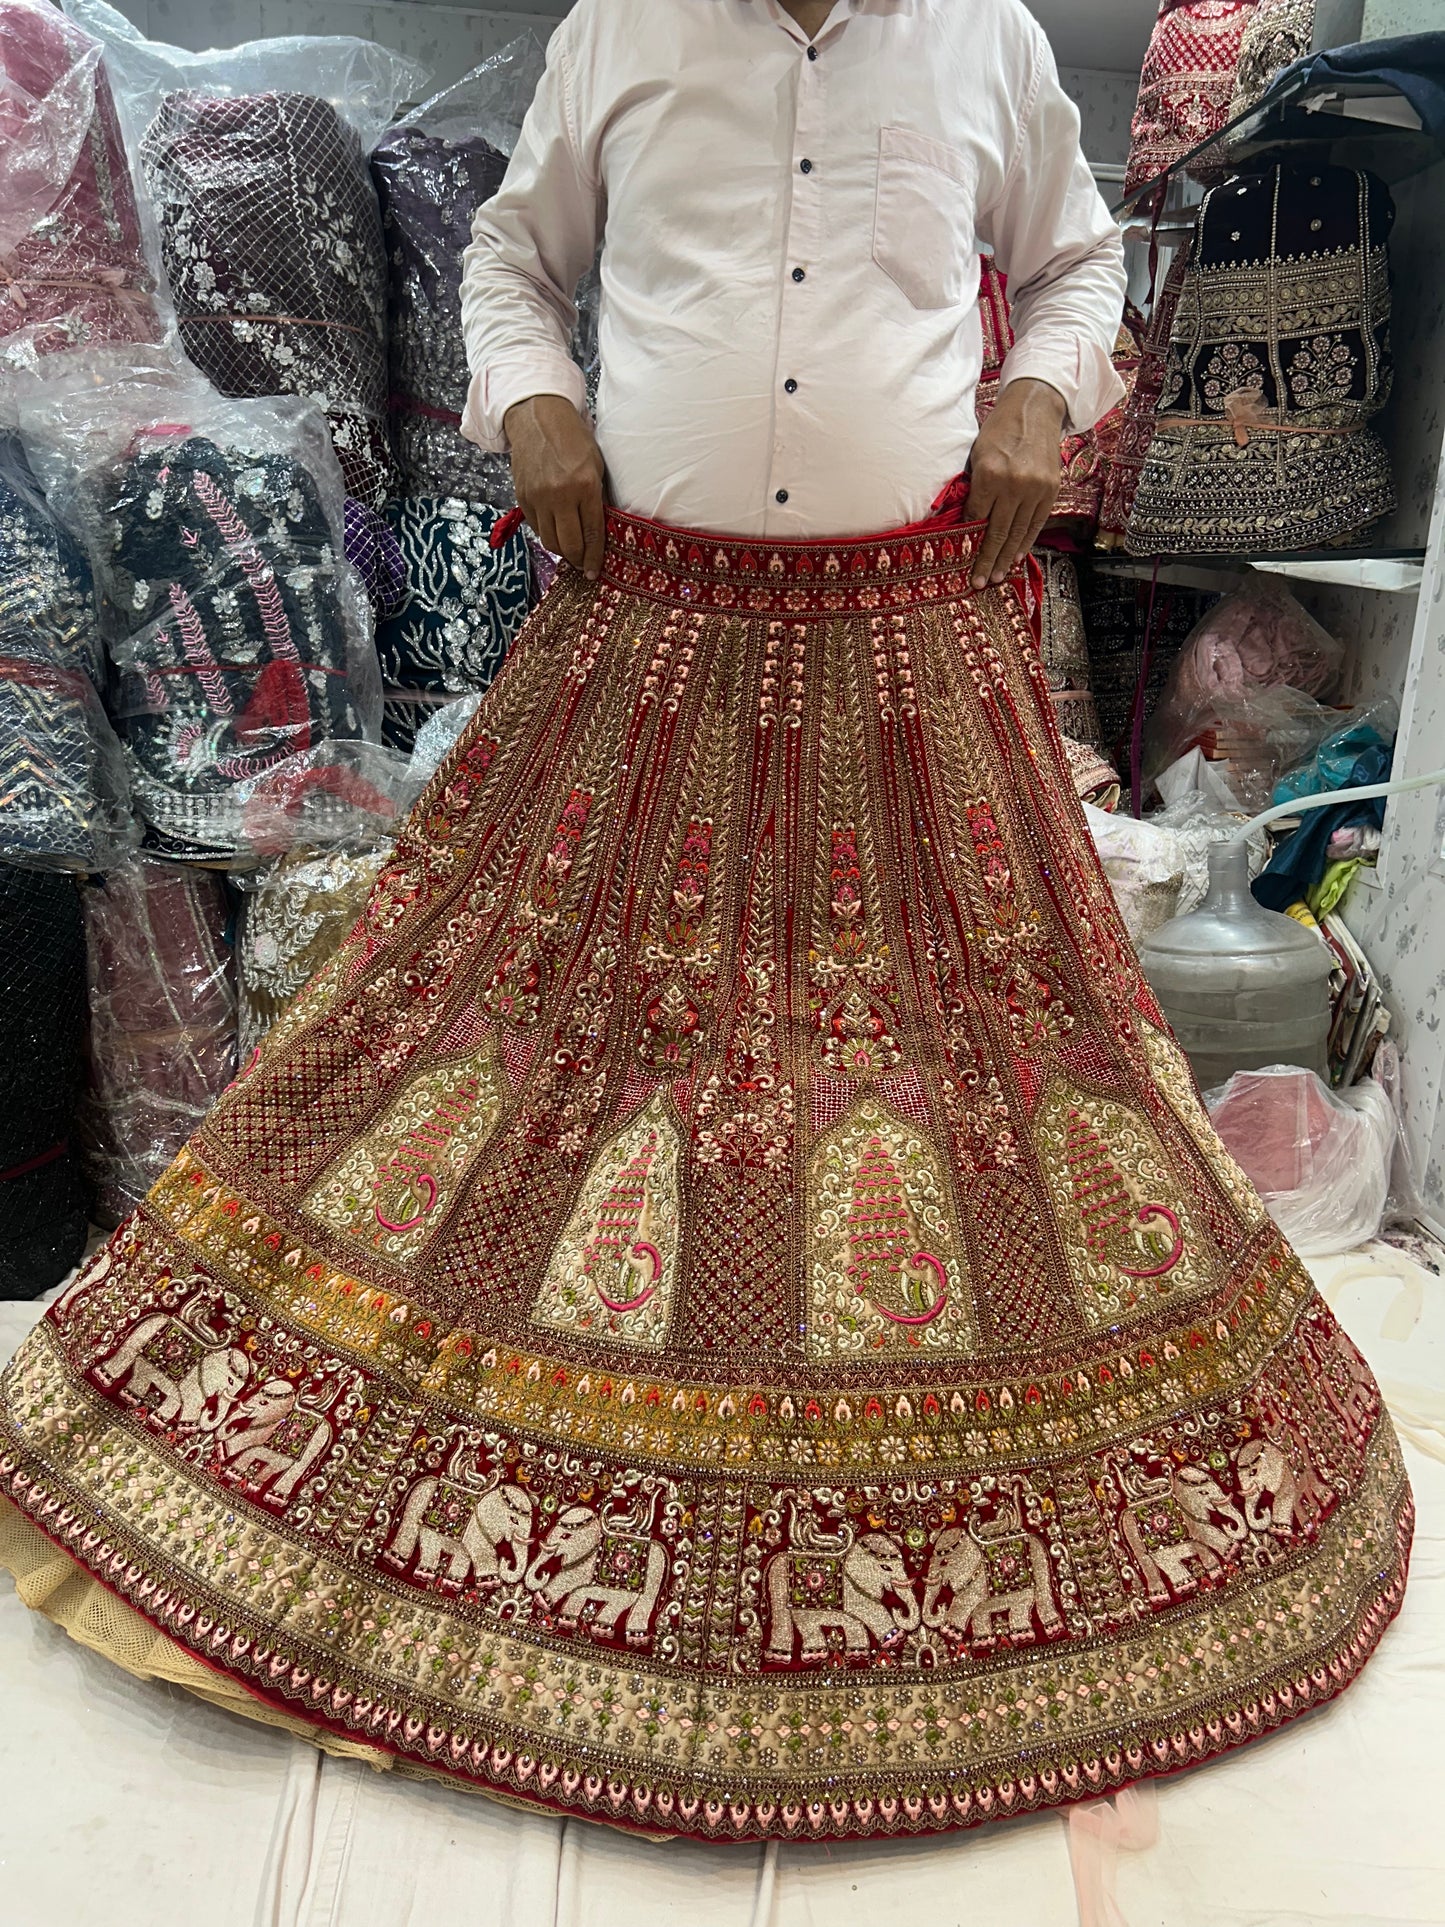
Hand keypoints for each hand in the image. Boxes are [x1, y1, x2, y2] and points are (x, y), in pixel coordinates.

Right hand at [504, 394, 606, 579]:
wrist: (537, 417)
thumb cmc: (573, 438)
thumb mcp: (595, 465)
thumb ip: (596, 498)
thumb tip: (599, 531)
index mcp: (584, 486)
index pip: (591, 533)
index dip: (593, 557)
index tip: (593, 571)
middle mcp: (560, 495)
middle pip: (568, 544)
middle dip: (577, 559)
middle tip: (582, 563)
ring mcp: (538, 497)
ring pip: (549, 540)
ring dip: (561, 549)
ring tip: (570, 549)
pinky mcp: (522, 496)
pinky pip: (536, 526)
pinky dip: (546, 532)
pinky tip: (555, 529)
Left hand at [968, 377, 1066, 588]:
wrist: (1036, 409)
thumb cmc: (999, 430)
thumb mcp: (977, 455)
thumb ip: (974, 488)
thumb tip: (966, 522)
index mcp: (990, 474)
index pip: (975, 516)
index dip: (968, 538)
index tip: (961, 559)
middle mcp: (1014, 484)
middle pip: (996, 532)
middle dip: (986, 560)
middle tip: (978, 583)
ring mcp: (1035, 489)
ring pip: (1018, 532)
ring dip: (1005, 558)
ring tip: (996, 577)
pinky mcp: (1051, 490)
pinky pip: (1036, 523)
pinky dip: (1025, 542)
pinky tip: (1016, 558)